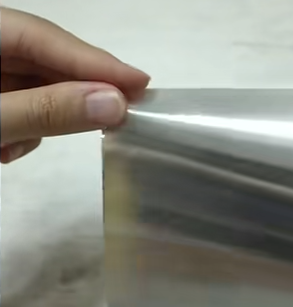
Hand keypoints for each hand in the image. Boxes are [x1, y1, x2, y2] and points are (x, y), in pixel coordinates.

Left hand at [0, 7, 150, 163]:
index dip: (95, 62)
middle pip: (43, 60)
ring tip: (16, 146)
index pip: (46, 36)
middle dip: (71, 95)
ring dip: (42, 117)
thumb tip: (114, 104)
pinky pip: (20, 101)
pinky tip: (7, 145)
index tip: (140, 84)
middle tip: (119, 114)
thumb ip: (47, 110)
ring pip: (35, 84)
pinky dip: (24, 125)